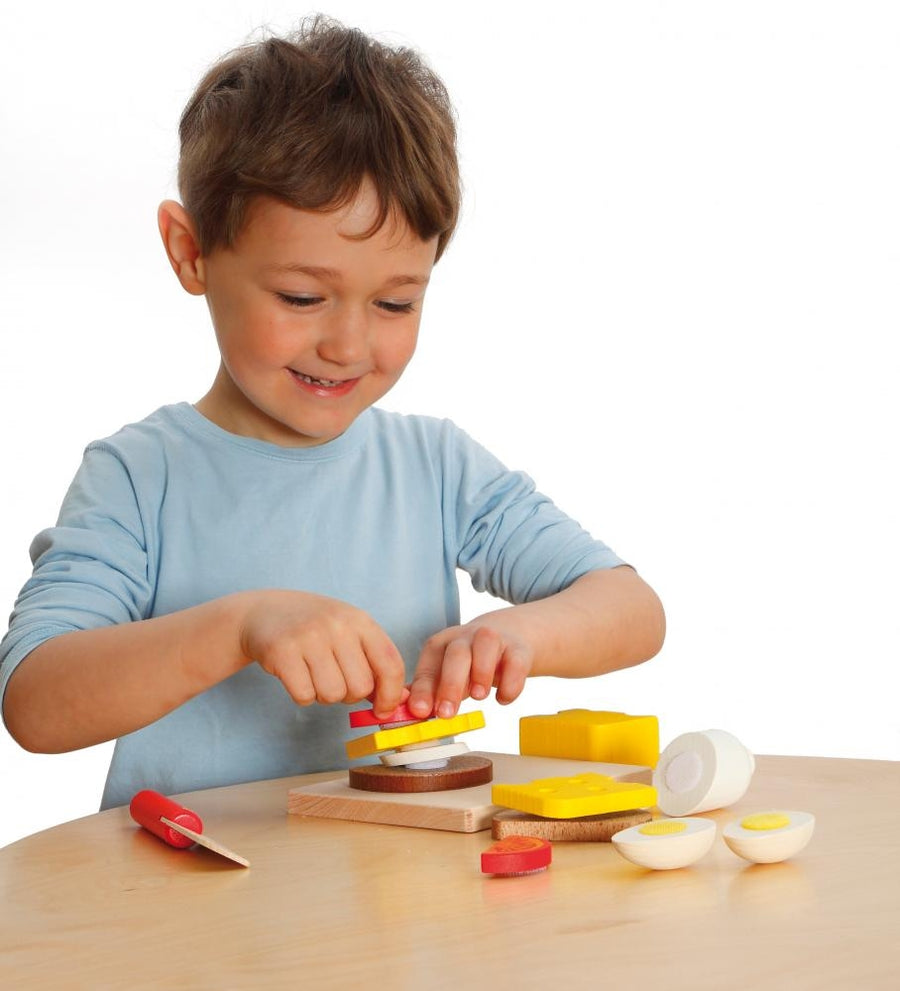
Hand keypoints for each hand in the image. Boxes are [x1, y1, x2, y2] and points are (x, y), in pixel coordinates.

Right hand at [237, 590, 405, 717]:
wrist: (265, 612)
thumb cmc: (315, 628)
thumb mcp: (349, 633)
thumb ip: (375, 663)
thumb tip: (400, 700)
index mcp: (360, 620)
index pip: (390, 664)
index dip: (391, 694)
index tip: (383, 709)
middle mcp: (337, 625)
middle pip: (361, 687)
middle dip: (350, 695)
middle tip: (336, 680)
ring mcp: (309, 636)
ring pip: (332, 695)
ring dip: (325, 696)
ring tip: (315, 675)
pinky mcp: (282, 651)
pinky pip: (304, 696)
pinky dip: (302, 695)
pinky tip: (297, 676)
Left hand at [408, 619, 532, 719]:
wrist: (509, 636)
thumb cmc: (471, 661)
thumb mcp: (447, 673)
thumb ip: (430, 692)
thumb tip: (408, 714)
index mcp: (441, 646)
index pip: (428, 666)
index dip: (423, 689)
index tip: (419, 712)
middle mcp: (465, 638)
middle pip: (456, 654)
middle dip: (450, 684)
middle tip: (446, 713)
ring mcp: (494, 640)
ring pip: (486, 646)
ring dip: (481, 673)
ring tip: (478, 697)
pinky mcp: (518, 648)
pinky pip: (516, 661)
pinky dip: (511, 683)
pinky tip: (502, 699)